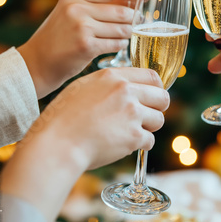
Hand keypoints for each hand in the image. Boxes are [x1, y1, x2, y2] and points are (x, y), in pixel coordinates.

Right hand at [2, 67, 168, 221]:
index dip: (156, 88)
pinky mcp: (133, 136)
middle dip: (158, 108)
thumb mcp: (84, 86)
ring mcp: (132, 113)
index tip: (153, 96)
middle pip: (163, 97)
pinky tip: (123, 145)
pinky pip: (149, 140)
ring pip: (158, 120)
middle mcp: (126, 91)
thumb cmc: (64, 116)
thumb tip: (127, 87)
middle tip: (147, 116)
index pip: (152, 76)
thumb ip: (109, 84)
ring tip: (129, 132)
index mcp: (114, 76)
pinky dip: (139, 145)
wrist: (58, 142)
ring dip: (148, 128)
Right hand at [18, 0, 138, 97]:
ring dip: (128, 33)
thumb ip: (95, 4)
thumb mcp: (71, 12)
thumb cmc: (58, 37)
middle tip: (140, 21)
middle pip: (120, 10)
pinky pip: (116, 43)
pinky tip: (117, 45)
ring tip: (127, 35)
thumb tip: (130, 0)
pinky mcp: (86, 46)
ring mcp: (81, 27)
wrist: (37, 63)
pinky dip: (121, 45)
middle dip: (134, 17)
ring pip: (121, 28)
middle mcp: (77, 8)